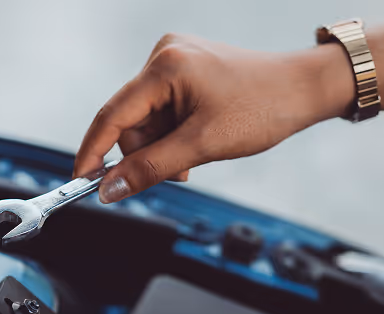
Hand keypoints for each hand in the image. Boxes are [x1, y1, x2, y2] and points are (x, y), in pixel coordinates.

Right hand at [74, 33, 354, 202]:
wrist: (304, 89)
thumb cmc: (263, 107)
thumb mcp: (202, 144)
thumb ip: (151, 168)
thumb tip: (109, 189)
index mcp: (165, 66)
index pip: (112, 115)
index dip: (92, 152)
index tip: (80, 181)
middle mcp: (164, 55)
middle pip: (131, 120)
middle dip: (147, 152)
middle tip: (177, 171)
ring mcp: (175, 59)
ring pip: (147, 118)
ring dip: (163, 144)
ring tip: (194, 155)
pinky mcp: (185, 67)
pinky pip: (162, 108)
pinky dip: (173, 131)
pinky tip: (194, 138)